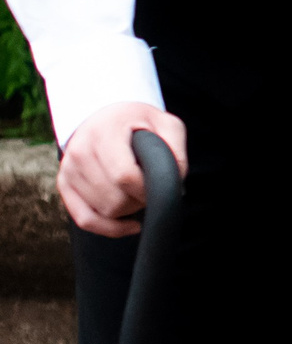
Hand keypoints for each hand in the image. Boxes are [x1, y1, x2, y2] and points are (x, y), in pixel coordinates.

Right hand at [58, 103, 188, 236]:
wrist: (105, 114)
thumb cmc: (139, 121)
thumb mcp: (165, 123)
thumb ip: (175, 149)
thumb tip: (175, 183)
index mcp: (103, 132)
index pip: (123, 175)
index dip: (146, 189)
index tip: (159, 185)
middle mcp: (79, 152)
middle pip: (114, 200)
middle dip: (139, 200)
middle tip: (149, 185)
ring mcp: (68, 170)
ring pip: (103, 211)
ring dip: (128, 210)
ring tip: (137, 190)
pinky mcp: (64, 185)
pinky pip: (85, 220)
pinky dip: (109, 228)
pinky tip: (130, 224)